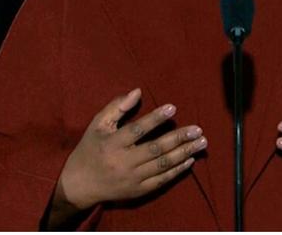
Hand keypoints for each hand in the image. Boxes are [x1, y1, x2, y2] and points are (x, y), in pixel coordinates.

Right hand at [51, 89, 205, 220]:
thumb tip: (137, 92)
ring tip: (201, 143)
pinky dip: (177, 170)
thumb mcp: (97, 125)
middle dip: (179, 138)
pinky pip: (162, 180)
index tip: (172, 108)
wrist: (80, 184)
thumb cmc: (90, 149)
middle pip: (156, 149)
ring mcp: (132, 178)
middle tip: (198, 129)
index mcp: (112, 143)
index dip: (155, 118)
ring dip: (184, 153)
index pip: (137, 129)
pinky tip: (189, 160)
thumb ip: (116, 107)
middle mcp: (123, 161)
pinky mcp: (138, 190)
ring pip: (162, 164)